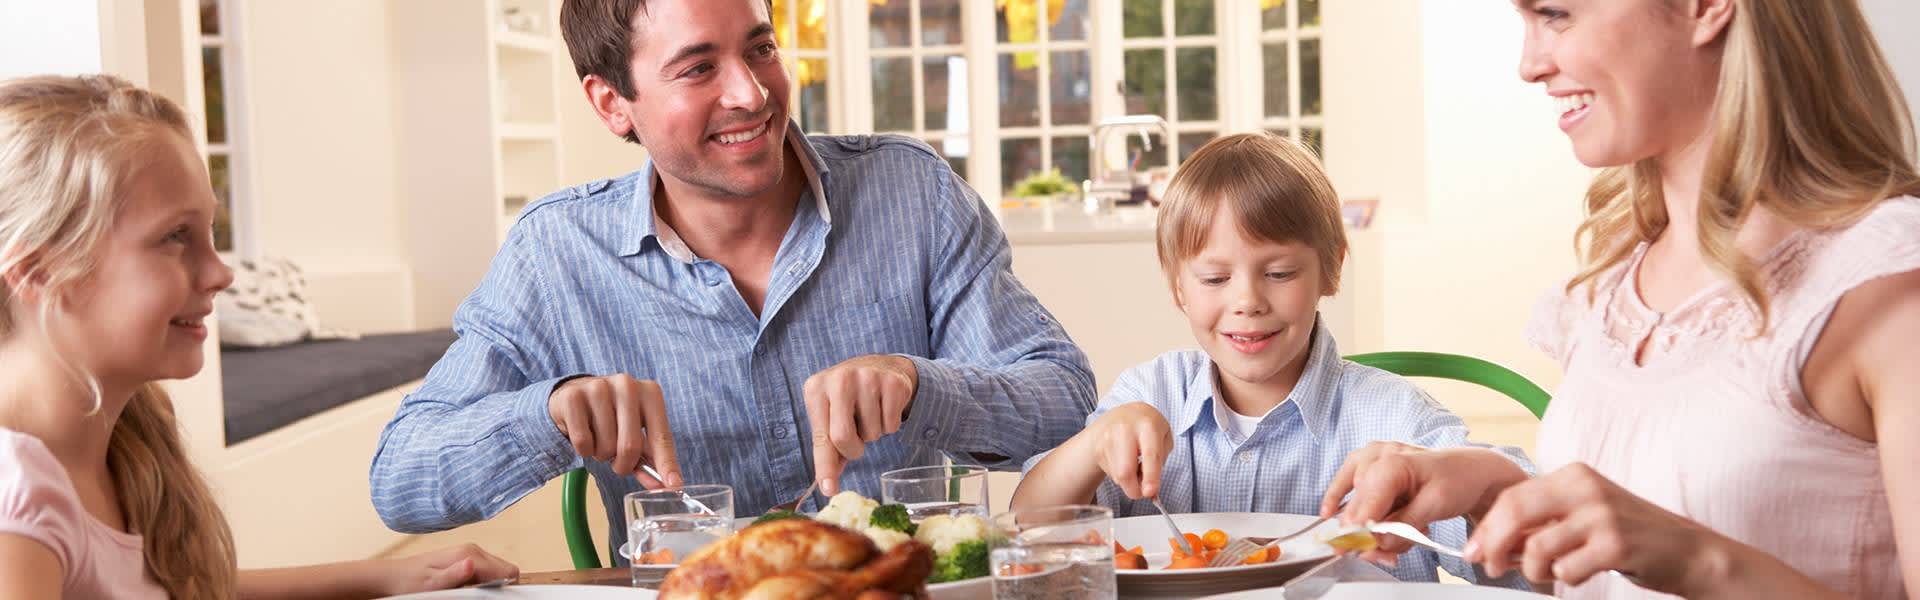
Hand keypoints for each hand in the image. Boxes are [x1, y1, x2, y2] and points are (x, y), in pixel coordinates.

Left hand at [380, 544, 519, 594]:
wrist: (394, 576)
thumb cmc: (410, 582)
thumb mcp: (432, 584)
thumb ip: (454, 575)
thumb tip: (472, 564)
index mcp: (468, 554)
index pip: (506, 571)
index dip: (505, 588)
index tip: (494, 598)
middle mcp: (472, 550)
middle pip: (505, 569)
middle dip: (499, 585)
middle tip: (481, 597)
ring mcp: (470, 553)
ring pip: (497, 570)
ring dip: (491, 584)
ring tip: (471, 593)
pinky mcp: (466, 559)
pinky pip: (486, 571)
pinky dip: (483, 582)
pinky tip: (467, 589)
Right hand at [548, 374, 680, 487]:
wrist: (575, 395)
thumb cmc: (612, 417)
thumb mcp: (635, 432)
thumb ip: (649, 459)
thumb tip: (662, 485)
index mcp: (650, 393)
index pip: (661, 436)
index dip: (667, 464)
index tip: (673, 484)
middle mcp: (627, 385)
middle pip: (630, 447)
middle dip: (623, 465)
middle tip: (618, 462)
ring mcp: (598, 388)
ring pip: (605, 446)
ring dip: (601, 455)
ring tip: (599, 439)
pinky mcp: (573, 397)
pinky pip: (583, 442)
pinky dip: (584, 450)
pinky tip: (584, 434)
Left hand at [805, 355, 917, 494]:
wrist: (880, 367)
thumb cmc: (849, 400)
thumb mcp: (830, 416)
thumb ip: (827, 448)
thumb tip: (828, 486)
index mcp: (816, 388)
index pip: (821, 437)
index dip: (825, 466)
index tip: (829, 489)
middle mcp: (839, 379)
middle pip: (843, 437)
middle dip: (853, 450)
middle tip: (857, 442)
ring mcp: (867, 377)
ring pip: (872, 433)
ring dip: (873, 433)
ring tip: (870, 414)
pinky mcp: (892, 382)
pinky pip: (892, 425)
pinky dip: (889, 425)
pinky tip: (884, 407)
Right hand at [1080, 402, 1172, 498]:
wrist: (1123, 414)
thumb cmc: (1148, 427)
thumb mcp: (1164, 436)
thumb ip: (1160, 461)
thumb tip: (1151, 491)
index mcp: (1147, 425)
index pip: (1149, 455)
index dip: (1150, 476)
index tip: (1150, 492)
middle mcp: (1124, 430)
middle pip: (1125, 471)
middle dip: (1134, 490)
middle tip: (1144, 492)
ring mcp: (1107, 439)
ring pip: (1118, 477)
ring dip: (1130, 482)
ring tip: (1137, 467)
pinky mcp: (1098, 449)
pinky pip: (1112, 474)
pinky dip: (1121, 475)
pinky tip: (1126, 462)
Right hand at [1322, 442, 1528, 560]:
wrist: (1470, 469)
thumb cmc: (1457, 480)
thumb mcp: (1435, 506)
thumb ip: (1402, 526)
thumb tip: (1374, 544)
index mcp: (1394, 463)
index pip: (1366, 504)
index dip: (1360, 532)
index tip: (1356, 552)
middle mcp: (1378, 455)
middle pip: (1358, 506)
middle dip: (1370, 536)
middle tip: (1386, 556)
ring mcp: (1372, 456)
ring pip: (1355, 500)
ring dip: (1369, 524)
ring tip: (1399, 532)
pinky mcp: (1369, 461)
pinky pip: (1347, 481)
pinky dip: (1342, 498)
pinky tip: (1329, 510)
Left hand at [1465, 463, 1735, 594]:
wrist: (1688, 550)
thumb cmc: (1629, 535)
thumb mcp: (1582, 514)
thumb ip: (1542, 521)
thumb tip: (1491, 542)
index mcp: (1572, 475)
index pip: (1511, 497)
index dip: (1486, 527)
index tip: (1473, 551)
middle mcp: (1584, 487)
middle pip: (1515, 514)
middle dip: (1494, 546)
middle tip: (1492, 568)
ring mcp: (1601, 514)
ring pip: (1537, 547)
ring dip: (1534, 570)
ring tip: (1551, 573)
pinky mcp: (1616, 544)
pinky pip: (1566, 569)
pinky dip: (1566, 578)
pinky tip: (1582, 572)